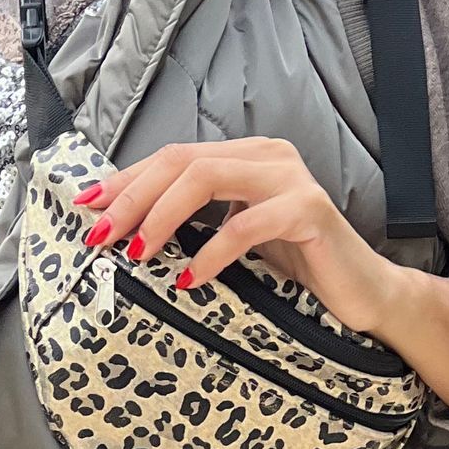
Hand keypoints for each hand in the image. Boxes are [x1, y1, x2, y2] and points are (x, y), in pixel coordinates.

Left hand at [72, 136, 404, 335]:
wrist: (362, 293)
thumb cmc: (296, 266)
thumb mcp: (235, 237)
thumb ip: (195, 221)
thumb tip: (124, 227)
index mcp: (246, 156)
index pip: (172, 157)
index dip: (125, 179)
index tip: (87, 207)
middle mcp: (267, 155)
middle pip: (181, 162)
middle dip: (133, 197)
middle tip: (102, 235)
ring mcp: (290, 178)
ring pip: (206, 178)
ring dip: (161, 216)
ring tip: (136, 251)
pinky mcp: (309, 210)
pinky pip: (246, 224)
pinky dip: (211, 252)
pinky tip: (191, 278)